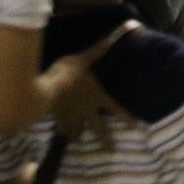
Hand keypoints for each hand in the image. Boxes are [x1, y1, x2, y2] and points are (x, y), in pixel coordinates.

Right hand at [40, 22, 130, 143]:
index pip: (116, 109)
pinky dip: (61, 131)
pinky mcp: (56, 118)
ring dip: (78, 135)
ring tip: (78, 140)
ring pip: (77, 131)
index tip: (136, 127)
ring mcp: (72, 117)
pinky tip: (59, 133)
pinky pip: (60, 128)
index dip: (127, 117)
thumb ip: (101, 48)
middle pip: (99, 128)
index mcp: (97, 96)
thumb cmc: (68, 72)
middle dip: (105, 140)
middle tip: (111, 151)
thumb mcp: (85, 58)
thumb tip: (123, 32)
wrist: (47, 88)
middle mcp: (87, 110)